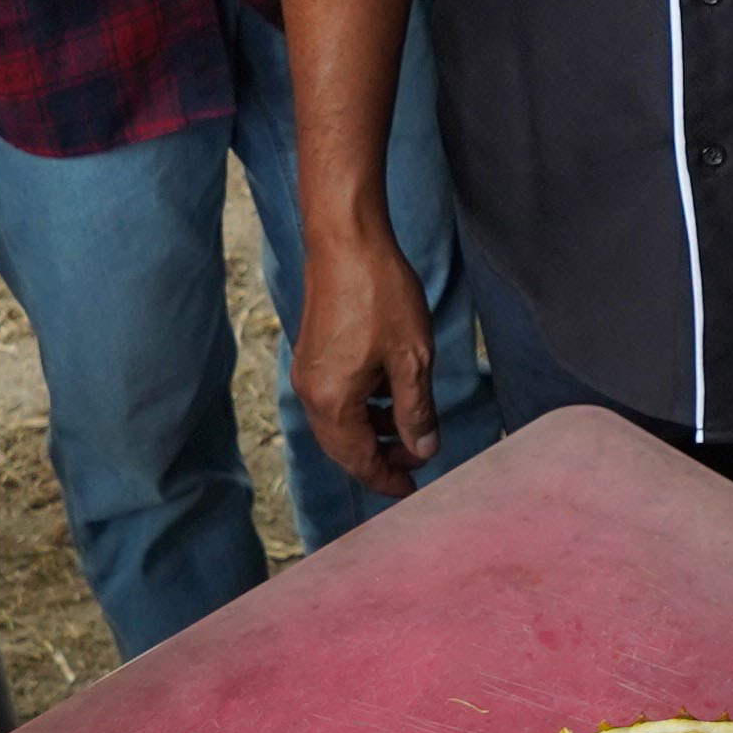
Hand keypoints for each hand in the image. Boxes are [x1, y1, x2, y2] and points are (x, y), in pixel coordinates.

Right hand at [289, 215, 447, 503]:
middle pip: (344, 447)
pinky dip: (364, 407)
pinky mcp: (313, 354)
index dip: (387, 479)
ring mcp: (309, 372)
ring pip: (340, 422)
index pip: (359, 460)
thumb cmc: (380, 294)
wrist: (346, 240)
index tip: (413, 492)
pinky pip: (337, 398)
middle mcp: (311, 393)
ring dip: (374, 431)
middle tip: (416, 462)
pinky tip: (391, 393)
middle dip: (380, 459)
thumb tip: (423, 450)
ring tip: (411, 427)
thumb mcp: (412, 358)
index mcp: (333, 401)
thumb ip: (416, 410)